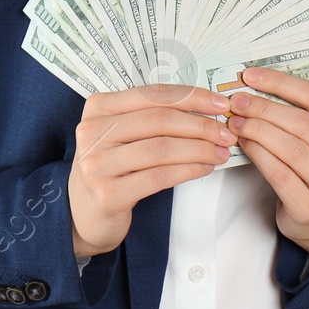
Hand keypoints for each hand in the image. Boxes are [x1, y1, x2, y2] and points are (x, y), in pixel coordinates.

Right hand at [68, 84, 235, 258]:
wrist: (82, 214)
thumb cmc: (112, 167)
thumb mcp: (122, 134)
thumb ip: (153, 116)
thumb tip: (207, 107)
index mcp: (99, 107)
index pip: (154, 94)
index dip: (192, 97)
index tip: (220, 104)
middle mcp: (92, 131)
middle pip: (159, 120)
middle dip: (200, 126)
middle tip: (226, 133)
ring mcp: (96, 164)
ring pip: (161, 149)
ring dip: (199, 149)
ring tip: (220, 152)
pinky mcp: (107, 193)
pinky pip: (158, 176)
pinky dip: (188, 170)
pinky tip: (204, 168)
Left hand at [226, 67, 308, 260]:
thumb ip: (302, 113)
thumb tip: (257, 84)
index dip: (282, 83)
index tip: (251, 76)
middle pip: (304, 124)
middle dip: (265, 108)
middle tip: (238, 102)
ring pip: (292, 149)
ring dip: (258, 131)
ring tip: (236, 122)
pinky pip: (280, 175)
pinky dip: (258, 155)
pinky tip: (244, 144)